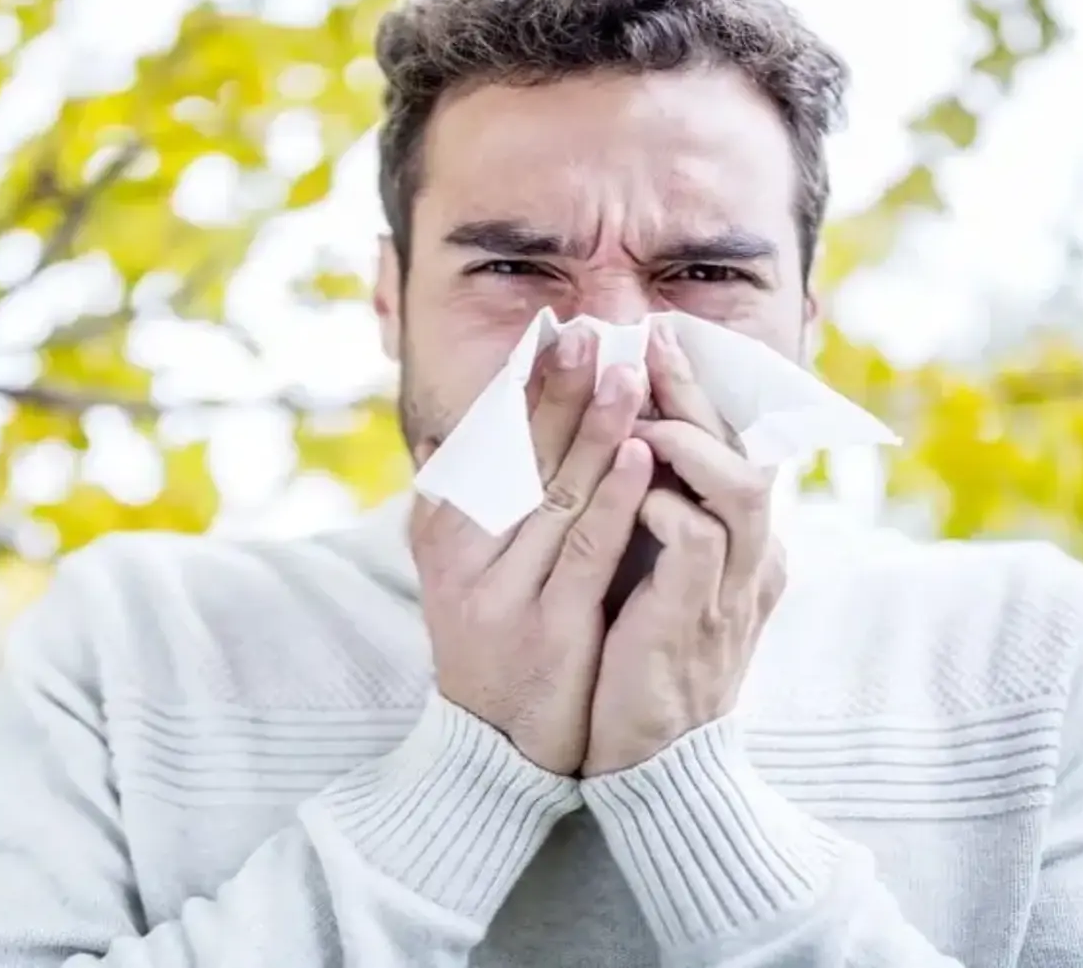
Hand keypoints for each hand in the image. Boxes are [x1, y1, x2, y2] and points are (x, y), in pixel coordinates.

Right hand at [413, 326, 652, 774]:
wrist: (493, 749)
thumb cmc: (490, 642)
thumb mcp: (463, 569)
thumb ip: (466, 501)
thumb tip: (461, 425)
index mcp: (443, 532)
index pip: (486, 443)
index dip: (522, 387)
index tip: (554, 334)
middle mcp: (464, 556)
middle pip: (518, 457)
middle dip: (556, 389)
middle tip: (590, 333)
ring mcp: (505, 593)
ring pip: (555, 494)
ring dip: (594, 428)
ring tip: (627, 375)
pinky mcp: (548, 628)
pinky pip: (587, 550)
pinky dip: (614, 497)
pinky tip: (640, 456)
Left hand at [580, 323, 787, 777]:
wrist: (644, 756)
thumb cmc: (632, 656)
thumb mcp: (642, 572)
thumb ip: (639, 511)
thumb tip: (593, 440)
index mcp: (735, 540)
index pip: (730, 445)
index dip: (695, 390)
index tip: (650, 339)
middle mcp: (748, 555)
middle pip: (744, 449)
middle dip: (695, 390)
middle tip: (651, 338)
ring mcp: (730, 588)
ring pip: (738, 487)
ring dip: (687, 440)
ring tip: (639, 410)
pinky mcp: (698, 618)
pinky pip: (700, 543)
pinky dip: (667, 506)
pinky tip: (632, 490)